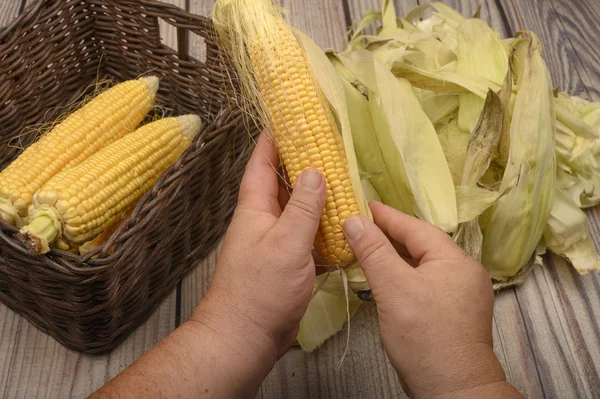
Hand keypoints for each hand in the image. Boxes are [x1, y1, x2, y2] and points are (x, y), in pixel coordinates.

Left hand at [190, 131, 325, 386]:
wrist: (245, 337)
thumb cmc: (260, 289)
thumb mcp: (285, 243)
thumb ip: (303, 208)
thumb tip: (316, 171)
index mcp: (256, 208)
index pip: (262, 164)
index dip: (272, 140)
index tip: (286, 117)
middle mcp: (264, 220)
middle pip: (283, 183)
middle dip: (302, 162)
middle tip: (327, 144)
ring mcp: (275, 242)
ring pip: (297, 210)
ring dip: (316, 195)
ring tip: (342, 178)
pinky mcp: (287, 263)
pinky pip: (307, 235)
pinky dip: (323, 226)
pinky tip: (342, 222)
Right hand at [343, 202, 521, 397]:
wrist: (453, 390)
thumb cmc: (424, 336)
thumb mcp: (394, 289)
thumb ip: (374, 251)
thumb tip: (353, 219)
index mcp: (455, 260)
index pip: (416, 228)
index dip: (387, 216)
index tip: (364, 205)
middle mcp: (464, 272)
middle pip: (421, 245)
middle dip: (391, 235)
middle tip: (362, 225)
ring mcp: (462, 294)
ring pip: (423, 265)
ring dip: (396, 256)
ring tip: (369, 248)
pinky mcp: (455, 313)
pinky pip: (426, 282)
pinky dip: (405, 275)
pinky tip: (388, 279)